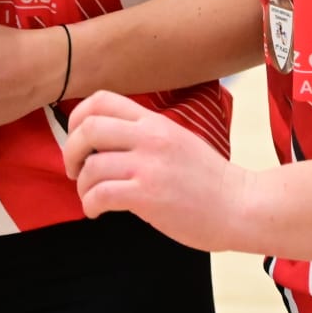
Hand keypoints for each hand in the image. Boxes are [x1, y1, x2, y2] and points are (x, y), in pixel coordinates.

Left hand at [63, 90, 254, 250]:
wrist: (241, 206)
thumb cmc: (210, 180)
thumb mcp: (177, 140)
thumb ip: (145, 135)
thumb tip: (106, 142)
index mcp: (155, 122)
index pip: (101, 100)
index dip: (78, 117)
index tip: (75, 138)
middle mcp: (150, 137)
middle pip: (88, 128)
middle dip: (70, 150)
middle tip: (73, 169)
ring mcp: (149, 166)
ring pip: (91, 166)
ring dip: (81, 185)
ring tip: (90, 197)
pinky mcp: (148, 196)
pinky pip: (100, 195)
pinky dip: (89, 205)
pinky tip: (96, 212)